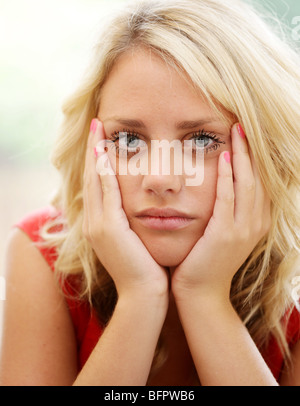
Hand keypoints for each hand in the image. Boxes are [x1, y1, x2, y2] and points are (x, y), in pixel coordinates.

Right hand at [82, 119, 168, 300]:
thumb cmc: (145, 268)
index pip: (97, 184)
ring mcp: (98, 226)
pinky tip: (107, 154)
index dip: (97, 160)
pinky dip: (105, 173)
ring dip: (96, 154)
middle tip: (96, 124)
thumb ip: (131, 221)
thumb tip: (140, 204)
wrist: (144, 295)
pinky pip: (106, 194)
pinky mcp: (108, 229)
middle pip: (91, 177)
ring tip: (98, 130)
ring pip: (95, 181)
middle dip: (92, 150)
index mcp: (100, 224)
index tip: (102, 138)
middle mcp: (94, 222)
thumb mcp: (135, 240)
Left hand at [172, 123, 270, 300]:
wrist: (199, 292)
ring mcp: (243, 230)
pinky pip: (228, 198)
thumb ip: (227, 208)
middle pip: (257, 177)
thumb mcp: (223, 231)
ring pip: (247, 183)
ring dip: (241, 155)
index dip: (254, 156)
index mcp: (256, 221)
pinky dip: (227, 175)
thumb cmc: (205, 259)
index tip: (245, 134)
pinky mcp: (225, 234)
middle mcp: (256, 223)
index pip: (260, 181)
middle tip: (243, 124)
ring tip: (236, 131)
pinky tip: (222, 156)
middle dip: (250, 149)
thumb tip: (223, 183)